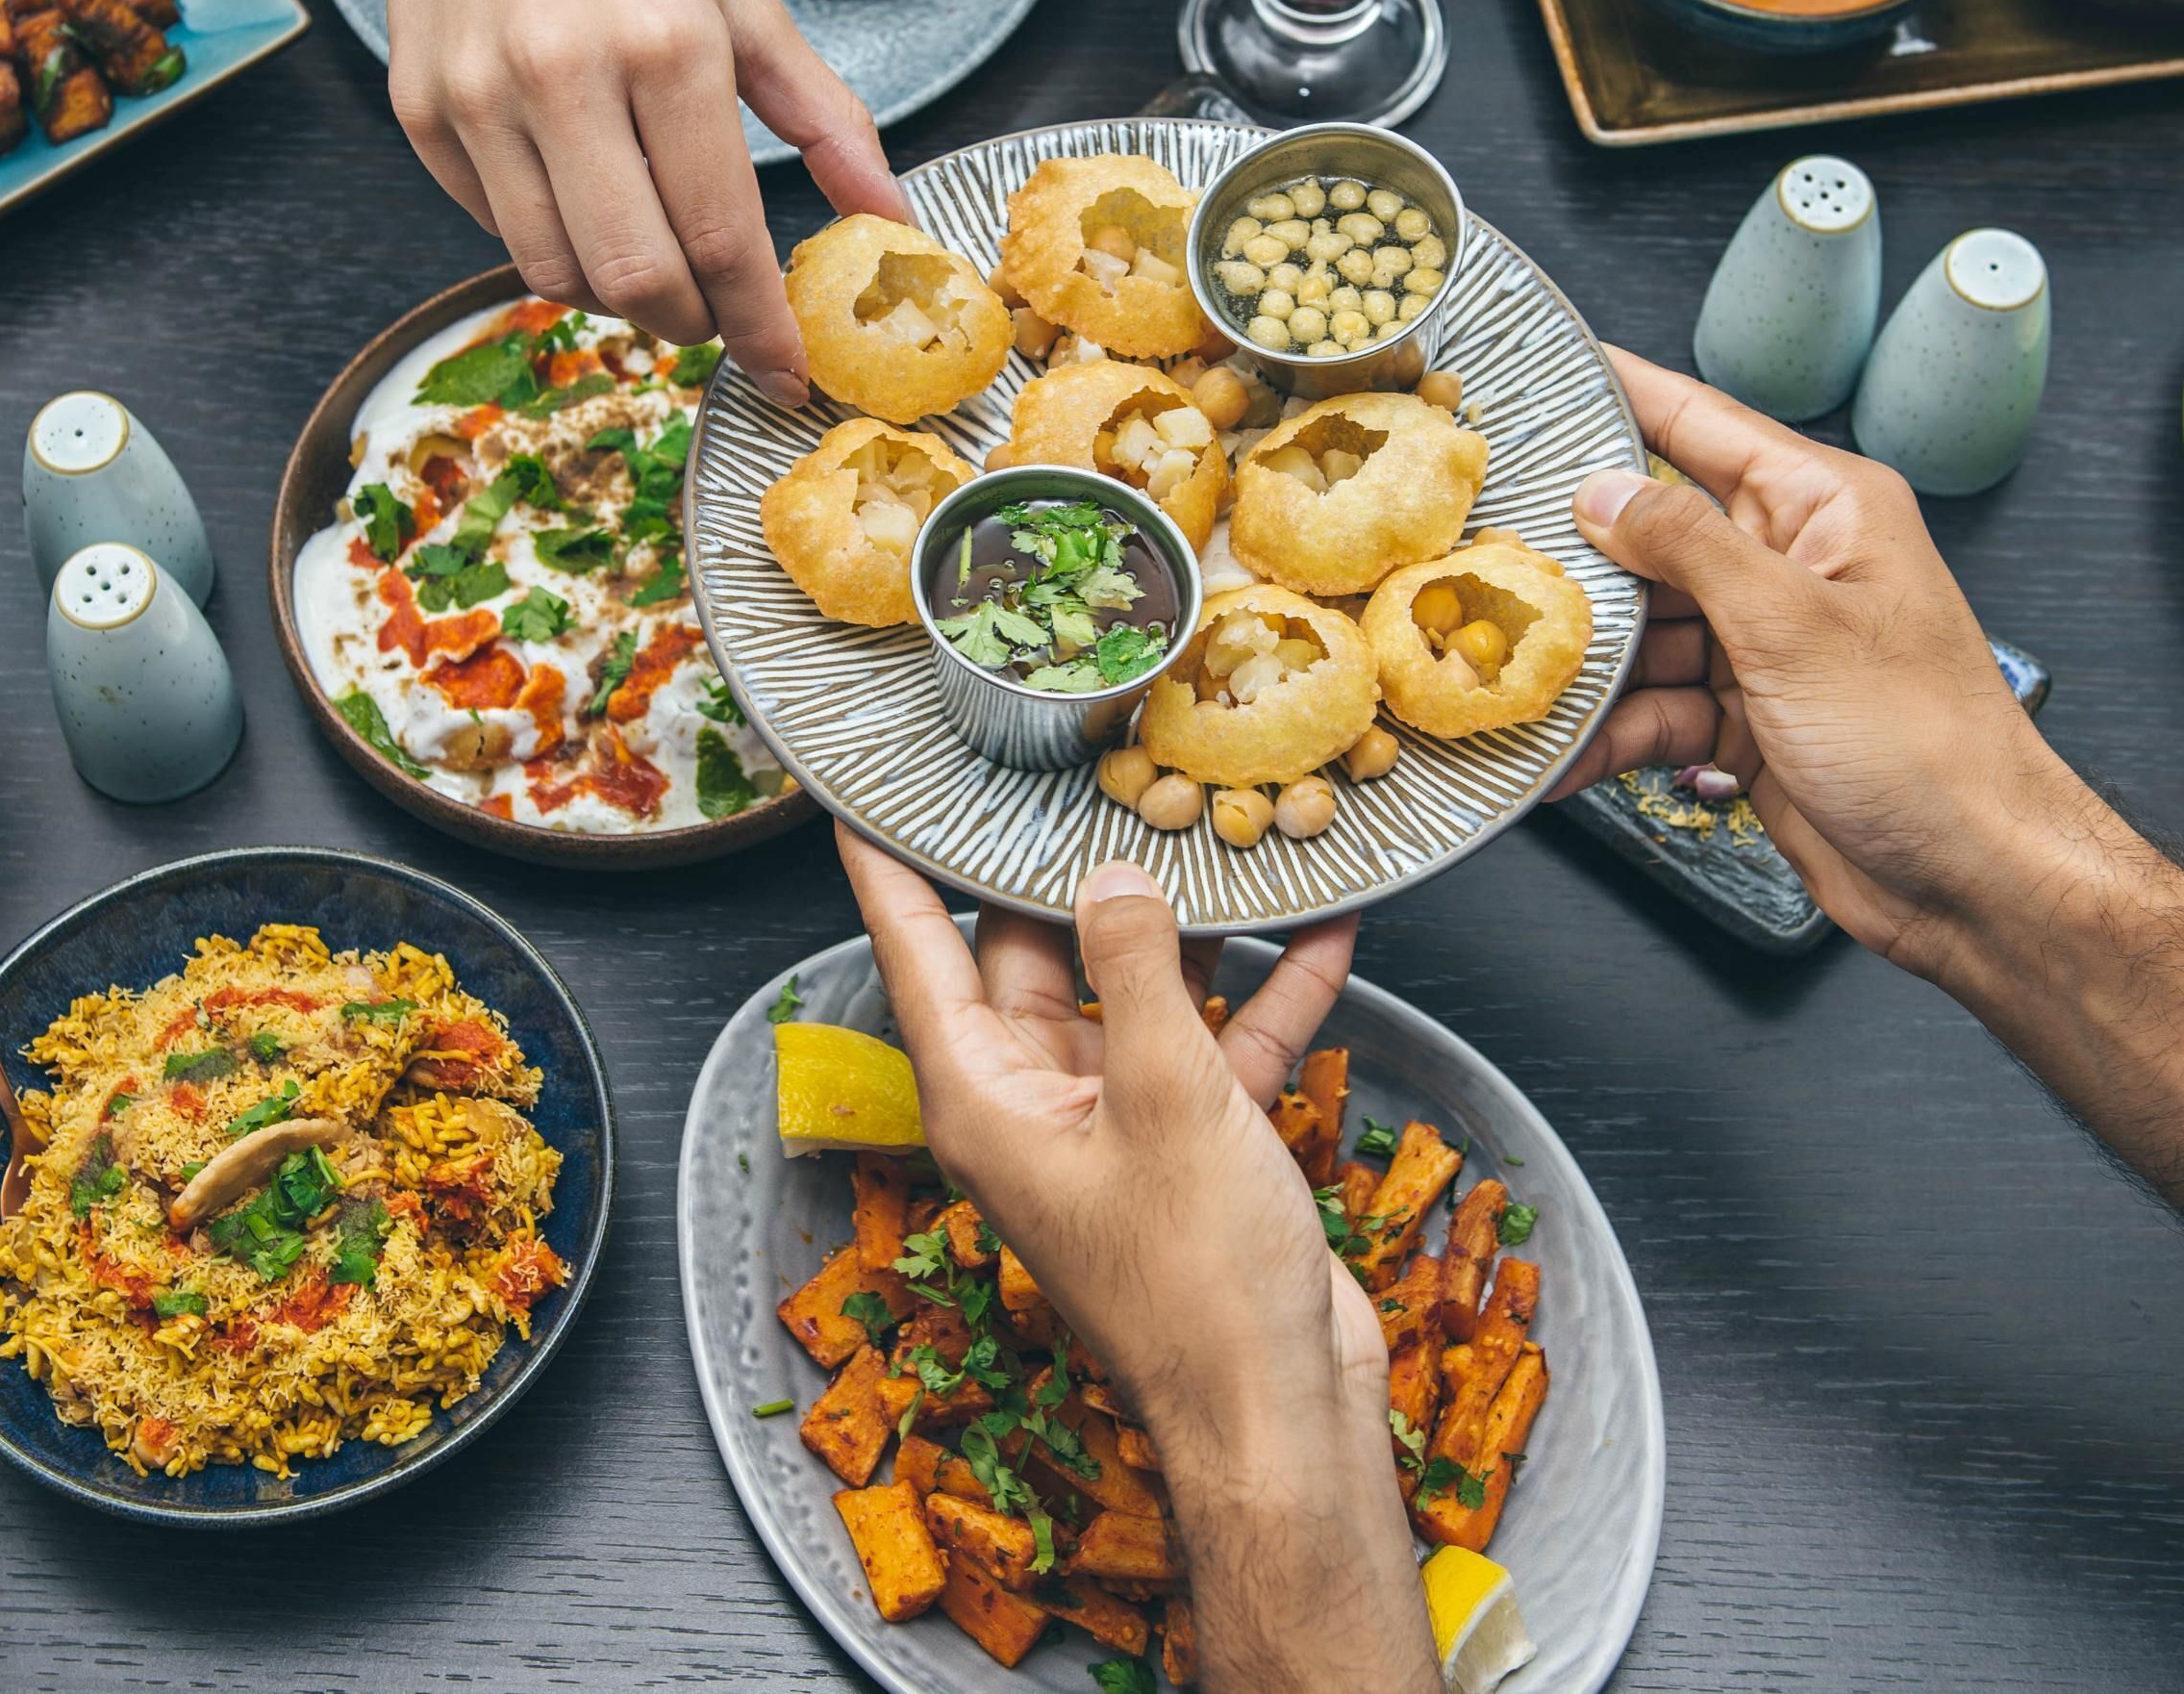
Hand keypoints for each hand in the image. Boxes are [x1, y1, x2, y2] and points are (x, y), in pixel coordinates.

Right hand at [292, 0, 906, 406]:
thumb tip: (887, 214)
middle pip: (635, 279)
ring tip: (648, 246)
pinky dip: (551, 238)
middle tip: (717, 309)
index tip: (786, 373)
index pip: (721, 233)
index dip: (760, 325)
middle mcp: (566, 78)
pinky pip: (497, 227)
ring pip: (556, 272)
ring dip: (617, 292)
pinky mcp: (423, 113)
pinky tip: (578, 188)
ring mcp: (481, 101)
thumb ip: (821, 113)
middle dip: (691, 321)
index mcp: (667, 44)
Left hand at [838, 828, 1432, 1690]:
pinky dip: (1263, 997)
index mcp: (983, 1096)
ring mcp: (1109, 1126)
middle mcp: (1032, 1104)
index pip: (915, 952)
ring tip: (1220, 828)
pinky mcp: (1185, 1148)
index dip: (887, 868)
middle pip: (1031, 956)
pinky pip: (1213, 1047)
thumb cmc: (1199, 1288)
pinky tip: (1321, 932)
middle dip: (1071, 871)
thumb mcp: (1168, 1099)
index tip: (862, 797)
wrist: (1282, 1416)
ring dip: (1187, 929)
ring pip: (1133, 993)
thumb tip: (1113, 880)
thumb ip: (1141, 973)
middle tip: (1089, 768)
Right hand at [1550, 350, 2067, 974]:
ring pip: (1644, 630)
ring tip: (1514, 675)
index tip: (1545, 373)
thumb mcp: (1792, 624)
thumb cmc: (1921, 738)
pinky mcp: (1747, 718)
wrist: (1973, 876)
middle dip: (1575, 557)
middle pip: (1654, 537)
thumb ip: (1689, 546)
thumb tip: (1602, 492)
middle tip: (1483, 552)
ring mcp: (1765, 645)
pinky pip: (1657, 707)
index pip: (1703, 424)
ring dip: (1585, 662)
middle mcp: (1791, 567)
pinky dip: (1613, 732)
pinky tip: (1563, 754)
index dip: (1621, 395)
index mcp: (1824, 509)